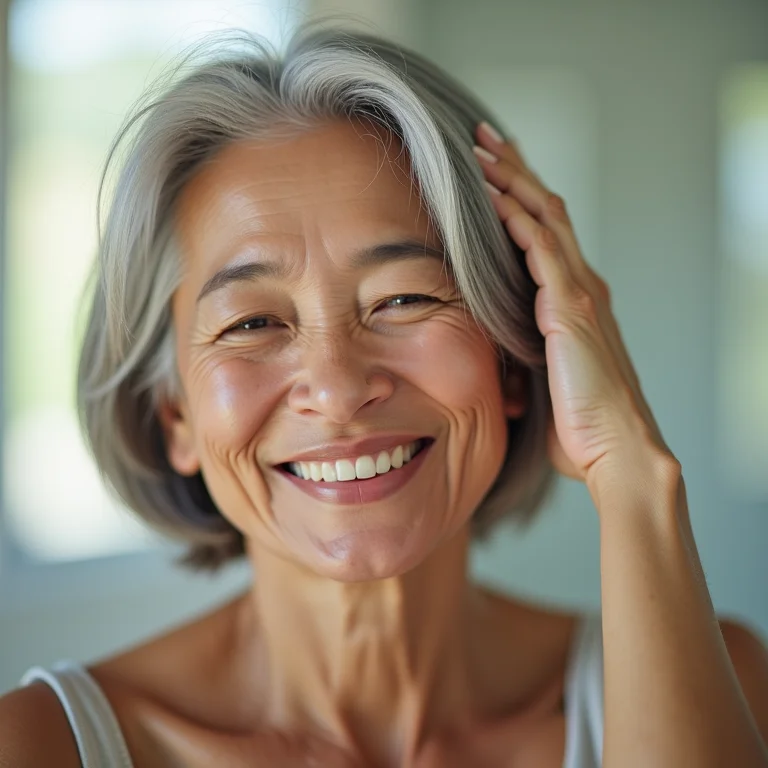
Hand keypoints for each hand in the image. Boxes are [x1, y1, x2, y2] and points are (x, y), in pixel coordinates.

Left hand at [473, 123, 673, 497]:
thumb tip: (500, 344)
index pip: (543, 230)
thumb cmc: (580, 421)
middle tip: (481, 138)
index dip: (517, 195)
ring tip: (481, 151)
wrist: (614, 448)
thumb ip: (529, 346)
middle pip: (545, 210)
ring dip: (512, 182)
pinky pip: (543, 253)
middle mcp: (579, 284)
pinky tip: (495, 198)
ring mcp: (578, 293)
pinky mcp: (572, 310)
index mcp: (571, 297)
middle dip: (513, 170)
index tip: (488, 169)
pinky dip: (519, 221)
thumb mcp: (546, 373)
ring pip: (545, 219)